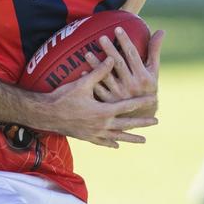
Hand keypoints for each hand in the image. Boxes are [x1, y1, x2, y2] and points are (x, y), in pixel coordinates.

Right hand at [33, 57, 157, 147]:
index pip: (127, 106)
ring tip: (144, 140)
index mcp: (103, 111)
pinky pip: (103, 142)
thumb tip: (112, 58)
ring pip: (118, 136)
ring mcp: (95, 133)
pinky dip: (111, 143)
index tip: (154, 99)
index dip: (142, 102)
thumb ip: (99, 72)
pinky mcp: (87, 137)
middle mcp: (102, 124)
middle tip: (156, 121)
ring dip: (132, 138)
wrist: (47, 115)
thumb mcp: (82, 83)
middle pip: (127, 123)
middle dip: (142, 122)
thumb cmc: (63, 97)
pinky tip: (117, 145)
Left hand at [88, 28, 163, 107]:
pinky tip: (82, 71)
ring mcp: (120, 94)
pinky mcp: (109, 102)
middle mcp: (132, 85)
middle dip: (110, 50)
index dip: (125, 42)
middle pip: (118, 64)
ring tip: (87, 52)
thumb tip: (161, 31)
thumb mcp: (154, 71)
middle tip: (101, 37)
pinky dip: (91, 80)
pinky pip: (98, 89)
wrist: (142, 114)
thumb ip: (154, 51)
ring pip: (106, 77)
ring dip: (96, 65)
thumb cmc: (147, 87)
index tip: (117, 29)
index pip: (133, 55)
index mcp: (143, 76)